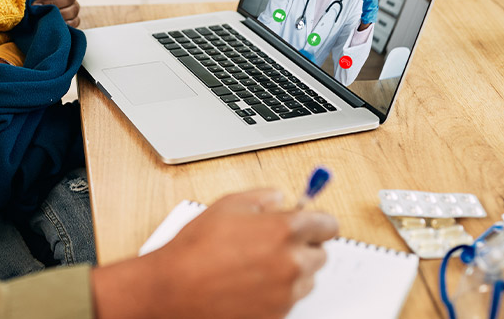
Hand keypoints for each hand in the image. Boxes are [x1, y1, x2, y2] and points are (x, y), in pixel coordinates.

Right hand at [91, 189, 337, 318]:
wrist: (175, 288)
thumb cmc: (196, 248)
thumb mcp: (227, 205)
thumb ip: (263, 197)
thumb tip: (280, 199)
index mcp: (285, 230)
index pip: (328, 224)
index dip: (318, 222)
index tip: (314, 224)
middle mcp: (292, 263)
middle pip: (321, 254)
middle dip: (304, 247)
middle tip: (277, 244)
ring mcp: (286, 292)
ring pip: (307, 279)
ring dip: (292, 271)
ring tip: (258, 266)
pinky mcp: (278, 314)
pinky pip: (289, 298)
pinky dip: (278, 291)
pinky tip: (250, 283)